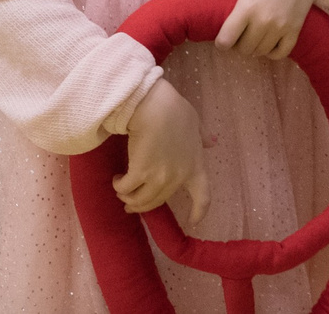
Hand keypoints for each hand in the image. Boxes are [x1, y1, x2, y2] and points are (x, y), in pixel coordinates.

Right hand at [115, 81, 206, 216]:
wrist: (155, 107)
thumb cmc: (176, 112)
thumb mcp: (196, 124)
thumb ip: (202, 137)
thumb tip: (212, 141)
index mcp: (196, 166)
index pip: (203, 196)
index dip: (199, 210)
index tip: (194, 221)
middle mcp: (179, 176)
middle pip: (158, 201)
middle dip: (142, 205)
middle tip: (130, 204)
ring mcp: (160, 176)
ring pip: (140, 199)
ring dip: (127, 198)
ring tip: (121, 189)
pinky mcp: (140, 173)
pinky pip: (126, 189)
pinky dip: (119, 187)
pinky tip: (116, 179)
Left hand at [200, 0, 328, 60]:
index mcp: (248, 6)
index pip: (226, 40)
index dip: (220, 41)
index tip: (223, 33)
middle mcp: (265, 21)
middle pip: (242, 49)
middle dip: (236, 44)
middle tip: (239, 31)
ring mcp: (282, 26)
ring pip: (260, 52)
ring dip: (253, 47)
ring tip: (253, 34)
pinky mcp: (296, 28)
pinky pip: (280, 52)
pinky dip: (272, 52)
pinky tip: (269, 40)